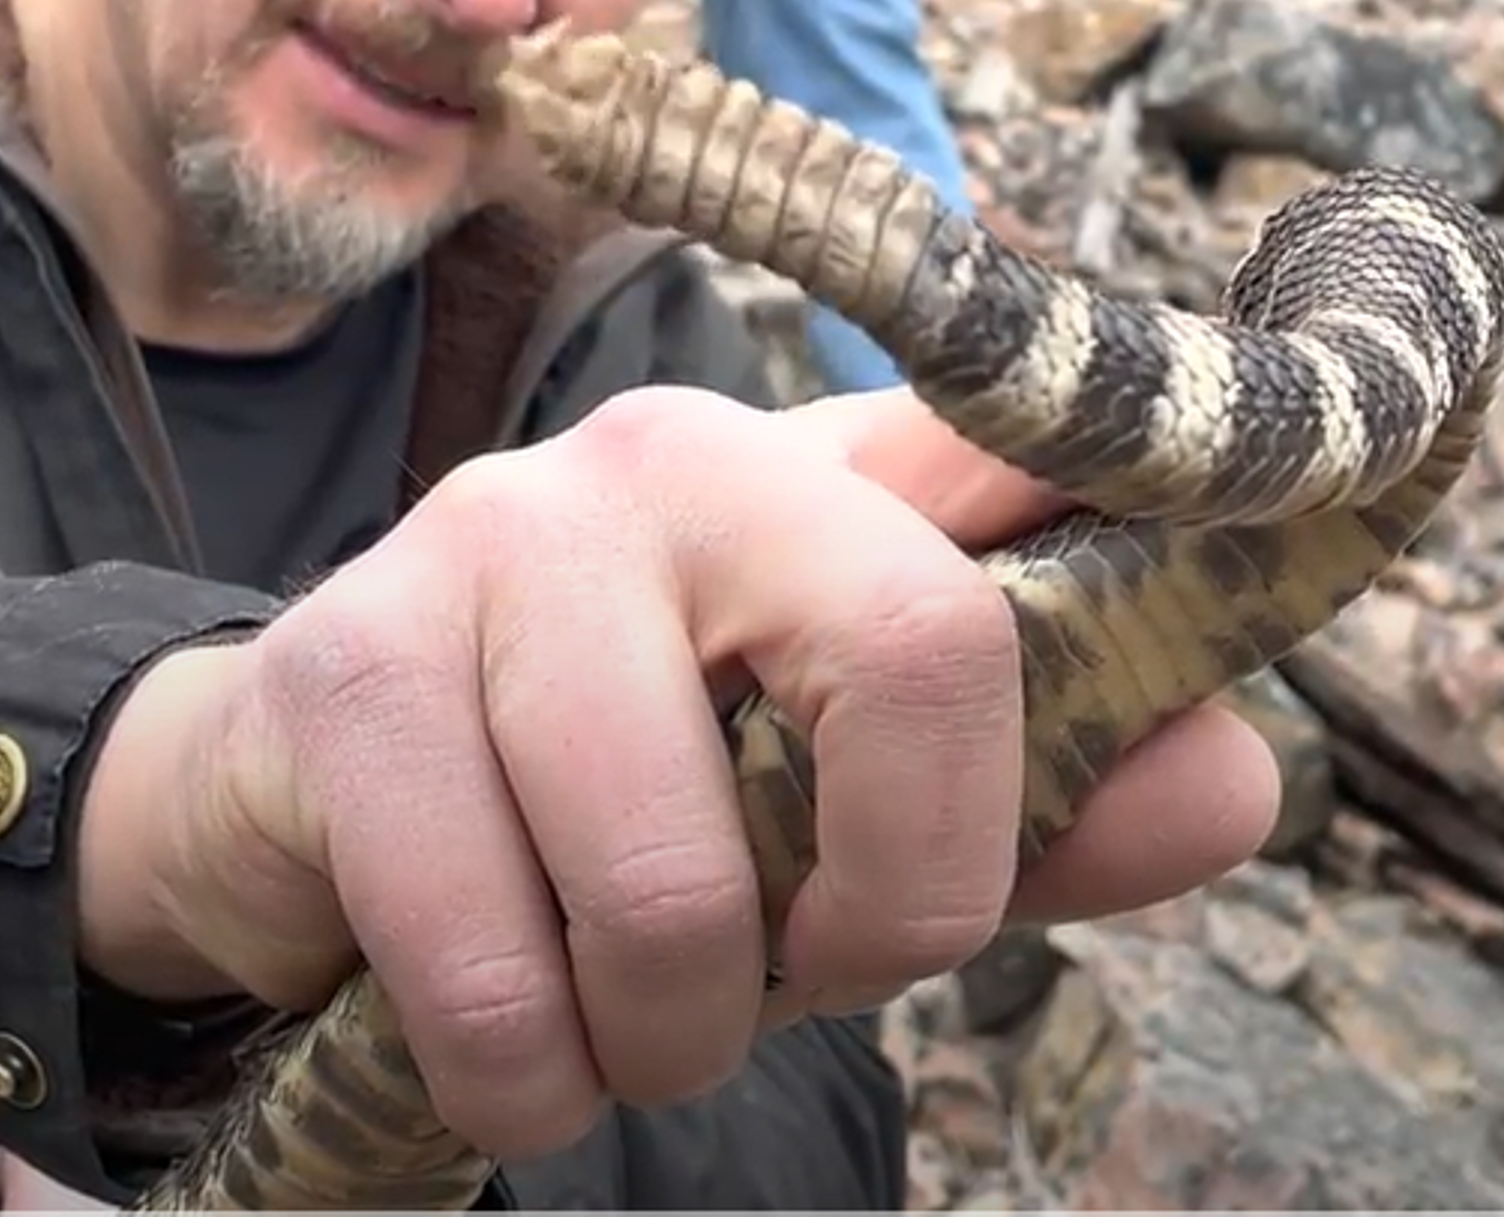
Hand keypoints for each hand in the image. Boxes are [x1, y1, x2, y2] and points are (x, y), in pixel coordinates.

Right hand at [76, 385, 1278, 1159]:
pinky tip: (502, 1028)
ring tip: (615, 998)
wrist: (305, 789)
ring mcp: (494, 532)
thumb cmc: (604, 792)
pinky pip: (493, 973)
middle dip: (866, 922)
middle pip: (914, 663)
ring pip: (675, 883)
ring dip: (663, 1034)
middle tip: (774, 966)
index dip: (1092, 625)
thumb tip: (1226, 780)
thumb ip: (1037, 799)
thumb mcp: (833, 792)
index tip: (1094, 734)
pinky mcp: (350, 667)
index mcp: (805, 467)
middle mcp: (664, 452)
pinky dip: (522, 1079)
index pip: (1023, 468)